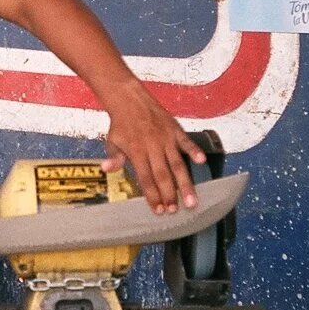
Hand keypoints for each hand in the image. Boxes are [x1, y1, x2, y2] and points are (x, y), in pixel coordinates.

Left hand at [100, 85, 206, 213]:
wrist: (129, 99)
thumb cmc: (121, 124)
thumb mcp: (112, 142)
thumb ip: (114, 157)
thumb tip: (106, 169)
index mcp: (136, 151)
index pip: (146, 178)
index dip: (152, 195)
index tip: (158, 210)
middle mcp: (152, 146)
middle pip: (163, 174)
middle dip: (170, 194)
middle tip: (175, 210)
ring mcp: (166, 138)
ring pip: (177, 163)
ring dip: (185, 182)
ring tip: (192, 200)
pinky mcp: (175, 129)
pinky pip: (187, 141)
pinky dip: (194, 150)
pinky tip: (201, 161)